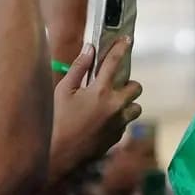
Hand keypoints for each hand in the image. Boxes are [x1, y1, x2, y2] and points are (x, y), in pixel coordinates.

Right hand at [48, 41, 142, 182]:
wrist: (60, 154)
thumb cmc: (58, 120)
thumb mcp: (63, 91)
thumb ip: (79, 68)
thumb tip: (89, 49)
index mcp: (100, 90)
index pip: (115, 62)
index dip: (121, 48)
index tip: (128, 39)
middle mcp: (115, 105)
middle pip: (136, 87)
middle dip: (127, 84)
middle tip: (112, 86)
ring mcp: (119, 122)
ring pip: (136, 107)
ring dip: (126, 104)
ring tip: (108, 106)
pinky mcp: (118, 136)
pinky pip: (126, 122)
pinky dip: (118, 119)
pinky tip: (100, 121)